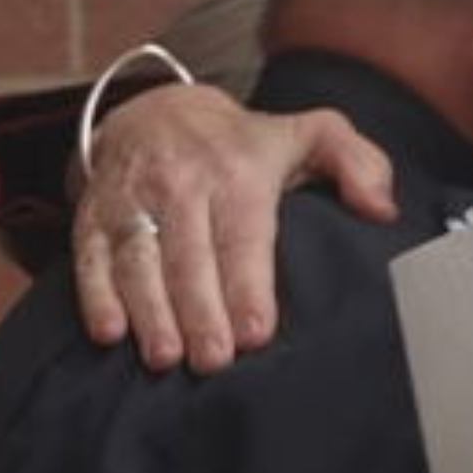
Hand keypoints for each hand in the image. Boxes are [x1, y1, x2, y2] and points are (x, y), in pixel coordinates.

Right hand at [69, 83, 395, 372]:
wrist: (156, 111)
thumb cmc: (243, 144)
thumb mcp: (309, 133)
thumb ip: (358, 163)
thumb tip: (382, 209)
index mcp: (237, 170)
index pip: (242, 234)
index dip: (247, 285)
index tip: (257, 331)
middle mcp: (180, 183)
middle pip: (188, 254)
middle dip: (200, 310)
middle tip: (213, 360)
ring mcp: (132, 199)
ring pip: (138, 258)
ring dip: (149, 310)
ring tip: (165, 357)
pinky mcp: (94, 215)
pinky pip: (90, 255)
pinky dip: (95, 294)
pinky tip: (108, 332)